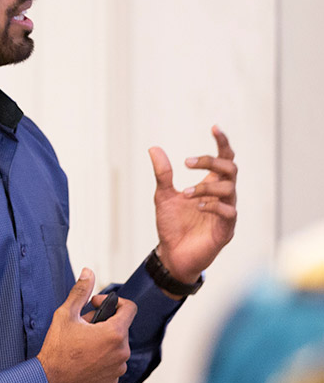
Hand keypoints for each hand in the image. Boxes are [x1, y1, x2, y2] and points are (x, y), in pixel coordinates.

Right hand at [37, 269, 136, 382]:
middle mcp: (122, 351)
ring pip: (116, 345)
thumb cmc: (57, 349)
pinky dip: (102, 357)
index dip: (113, 301)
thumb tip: (88, 272)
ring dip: (103, 340)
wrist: (50, 382)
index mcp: (114, 333)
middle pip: (120, 327)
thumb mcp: (66, 315)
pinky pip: (113, 362)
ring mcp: (118, 368)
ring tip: (82, 343)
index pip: (129, 308)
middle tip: (82, 326)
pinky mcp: (113, 380)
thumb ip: (80, 292)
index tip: (96, 305)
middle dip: (103, 323)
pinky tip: (84, 357)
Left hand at [149, 125, 236, 283]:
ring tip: (186, 193)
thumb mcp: (163, 196)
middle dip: (211, 161)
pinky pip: (228, 213)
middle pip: (230, 168)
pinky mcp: (225, 230)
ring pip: (229, 189)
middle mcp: (221, 196)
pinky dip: (213, 206)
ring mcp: (226, 212)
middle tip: (187, 162)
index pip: (224, 158)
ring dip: (206, 187)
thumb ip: (163, 174)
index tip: (214, 127)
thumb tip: (154, 148)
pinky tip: (197, 207)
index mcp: (210, 185)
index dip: (222, 142)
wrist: (172, 255)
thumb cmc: (172, 226)